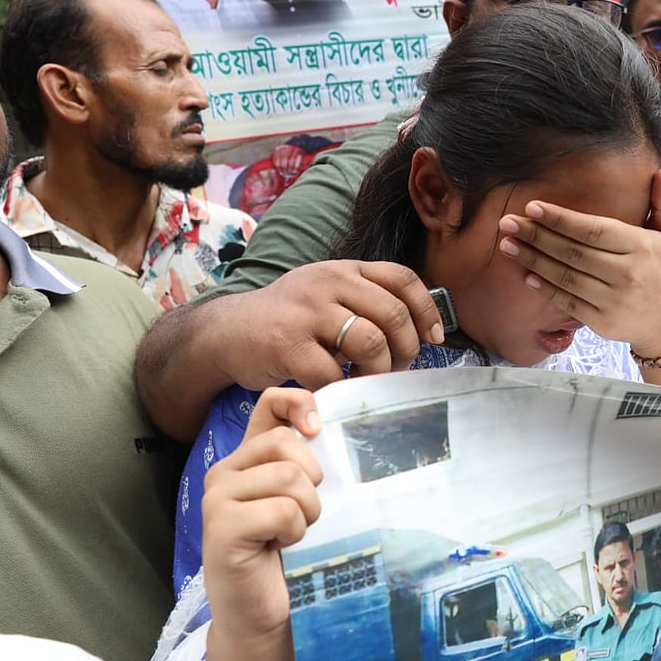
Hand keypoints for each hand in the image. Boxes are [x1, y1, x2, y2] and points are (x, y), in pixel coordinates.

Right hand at [202, 388, 322, 647]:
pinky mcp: (221, 528)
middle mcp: (224, 471)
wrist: (262, 614)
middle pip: (286, 443)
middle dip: (312, 481)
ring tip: (292, 532)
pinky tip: (280, 547)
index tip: (318, 431)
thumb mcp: (301, 499)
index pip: (270, 402)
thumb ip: (304, 463)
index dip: (300, 404)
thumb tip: (326, 425)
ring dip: (306, 510)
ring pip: (289, 476)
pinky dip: (295, 531)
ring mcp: (217, 498)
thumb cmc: (288, 555)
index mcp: (246, 458)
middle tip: (303, 513)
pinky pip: (282, 510)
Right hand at [229, 261, 444, 391]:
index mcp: (344, 270)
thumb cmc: (288, 320)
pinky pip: (333, 373)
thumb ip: (365, 301)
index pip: (402, 278)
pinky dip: (343, 388)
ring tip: (367, 380)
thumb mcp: (327, 295)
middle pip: (393, 314)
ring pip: (371, 342)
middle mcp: (328, 283)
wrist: (227, 333)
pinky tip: (338, 391)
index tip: (434, 337)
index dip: (426, 309)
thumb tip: (419, 328)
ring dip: (378, 370)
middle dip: (405, 350)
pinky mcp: (288, 343)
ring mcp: (307, 312)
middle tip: (395, 369)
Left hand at [496, 168, 660, 357]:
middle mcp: (627, 273)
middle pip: (573, 252)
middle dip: (537, 235)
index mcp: (641, 247)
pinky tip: (526, 274)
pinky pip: (567, 302)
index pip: (594, 230)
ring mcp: (614, 300)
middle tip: (507, 222)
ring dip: (533, 260)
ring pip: (565, 277)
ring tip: (507, 245)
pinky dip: (545, 288)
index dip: (561, 219)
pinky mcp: (602, 323)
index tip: (532, 206)